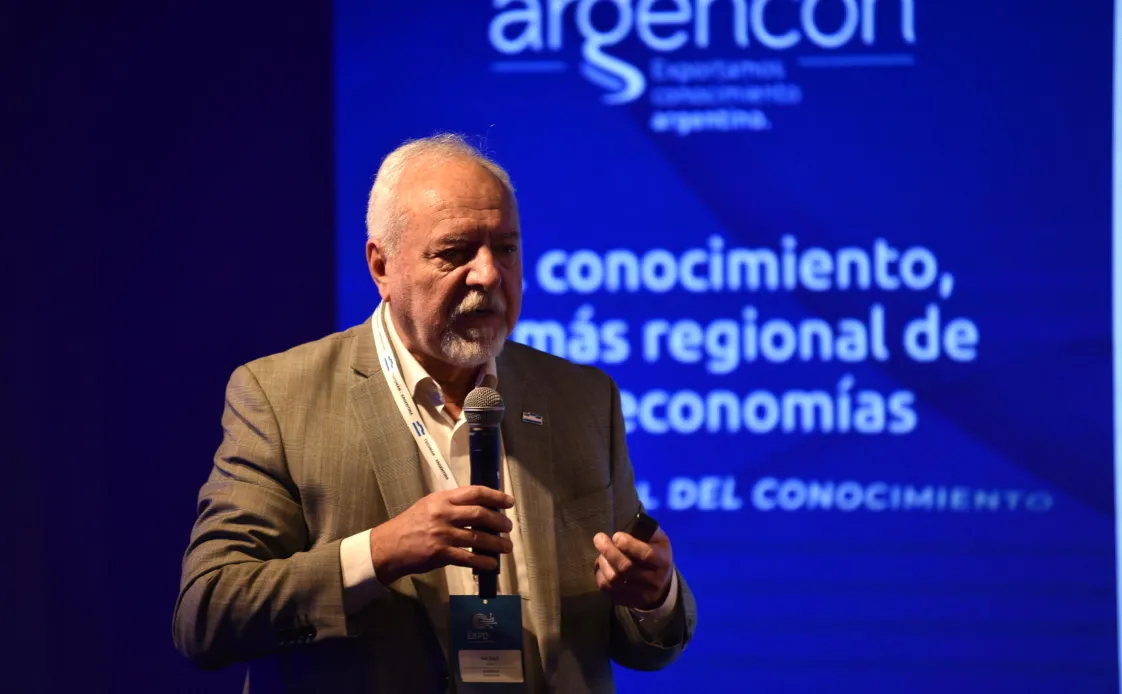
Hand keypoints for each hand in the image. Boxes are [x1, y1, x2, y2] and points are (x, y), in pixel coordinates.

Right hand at [368, 485, 513, 584]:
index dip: (495, 496)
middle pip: (480, 514)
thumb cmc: (410, 524)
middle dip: (499, 522)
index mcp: (442, 499)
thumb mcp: (428, 505)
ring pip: (478, 537)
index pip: (474, 492)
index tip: (509, 502)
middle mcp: (444, 514)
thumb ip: (451, 504)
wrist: (389, 546)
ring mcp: (442, 534)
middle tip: (508, 528)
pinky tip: (492, 563)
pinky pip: (468, 558)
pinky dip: (483, 561)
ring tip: (506, 547)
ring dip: (496, 543)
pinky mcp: (440, 554)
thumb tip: (479, 508)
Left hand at [593, 527, 672, 609]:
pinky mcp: (628, 602)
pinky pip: (607, 589)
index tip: (616, 536)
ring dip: (603, 563)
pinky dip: (600, 575)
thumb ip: (648, 531)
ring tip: (601, 553)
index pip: (646, 554)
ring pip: (614, 579)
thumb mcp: (659, 541)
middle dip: (609, 550)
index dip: (628, 544)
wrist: (660, 584)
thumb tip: (633, 522)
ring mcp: (641, 594)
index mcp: (663, 561)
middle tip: (599, 538)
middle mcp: (654, 580)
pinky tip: (602, 565)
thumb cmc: (656, 555)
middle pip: (626, 567)